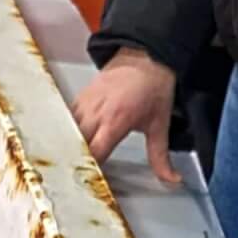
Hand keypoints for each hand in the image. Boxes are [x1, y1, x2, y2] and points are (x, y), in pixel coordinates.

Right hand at [74, 50, 179, 187]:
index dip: (91, 170)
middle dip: (75, 162)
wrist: (147, 55)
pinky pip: (66, 119)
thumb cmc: (154, 87)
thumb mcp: (160, 125)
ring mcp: (86, 103)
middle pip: (74, 145)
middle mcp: (97, 112)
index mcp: (116, 121)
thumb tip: (172, 179)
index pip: (94, 153)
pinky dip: (66, 132)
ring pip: (66, 132)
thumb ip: (161, 157)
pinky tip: (68, 142)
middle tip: (77, 177)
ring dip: (68, 147)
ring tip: (70, 162)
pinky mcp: (80, 96)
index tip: (93, 183)